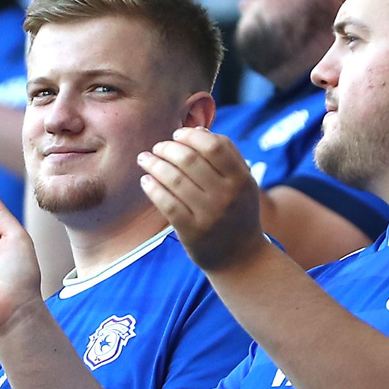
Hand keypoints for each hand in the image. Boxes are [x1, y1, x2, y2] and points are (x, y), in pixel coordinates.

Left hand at [138, 127, 266, 271]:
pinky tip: (146, 181)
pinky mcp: (192, 231)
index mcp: (241, 179)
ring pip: (174, 179)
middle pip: (189, 160)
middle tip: (157, 147)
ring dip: (154, 164)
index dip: (191, 136)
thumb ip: (227, 155)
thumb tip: (198, 129)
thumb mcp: (243, 183)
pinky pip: (167, 203)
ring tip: (144, 159)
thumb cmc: (237, 212)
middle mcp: (227, 196)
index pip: (214, 145)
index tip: (177, 135)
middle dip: (167, 148)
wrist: (241, 258)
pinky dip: (153, 188)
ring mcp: (209, 214)